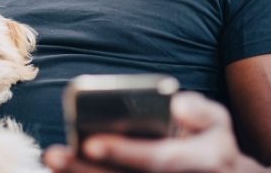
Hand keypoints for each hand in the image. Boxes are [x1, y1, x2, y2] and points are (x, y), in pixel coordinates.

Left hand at [44, 92, 261, 172]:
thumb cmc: (211, 142)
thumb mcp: (216, 122)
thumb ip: (199, 111)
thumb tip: (177, 105)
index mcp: (204, 159)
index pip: (160, 159)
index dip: (125, 152)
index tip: (90, 143)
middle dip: (90, 170)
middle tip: (55, 156)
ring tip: (53, 160)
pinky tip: (65, 171)